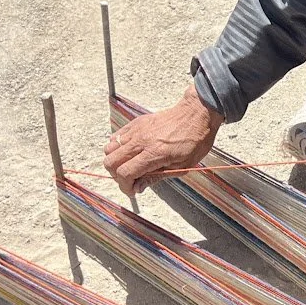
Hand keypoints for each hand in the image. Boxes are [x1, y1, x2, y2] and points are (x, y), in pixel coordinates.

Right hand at [103, 85, 223, 197]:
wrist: (196, 114)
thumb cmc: (194, 141)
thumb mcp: (181, 166)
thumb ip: (156, 177)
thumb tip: (138, 187)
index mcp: (154, 154)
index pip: (125, 173)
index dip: (124, 187)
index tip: (132, 191)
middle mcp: (141, 141)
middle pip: (111, 162)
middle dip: (117, 176)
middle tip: (130, 179)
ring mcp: (136, 131)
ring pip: (109, 149)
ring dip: (115, 161)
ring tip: (129, 165)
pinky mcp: (135, 123)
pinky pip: (115, 137)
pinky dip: (117, 147)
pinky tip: (130, 152)